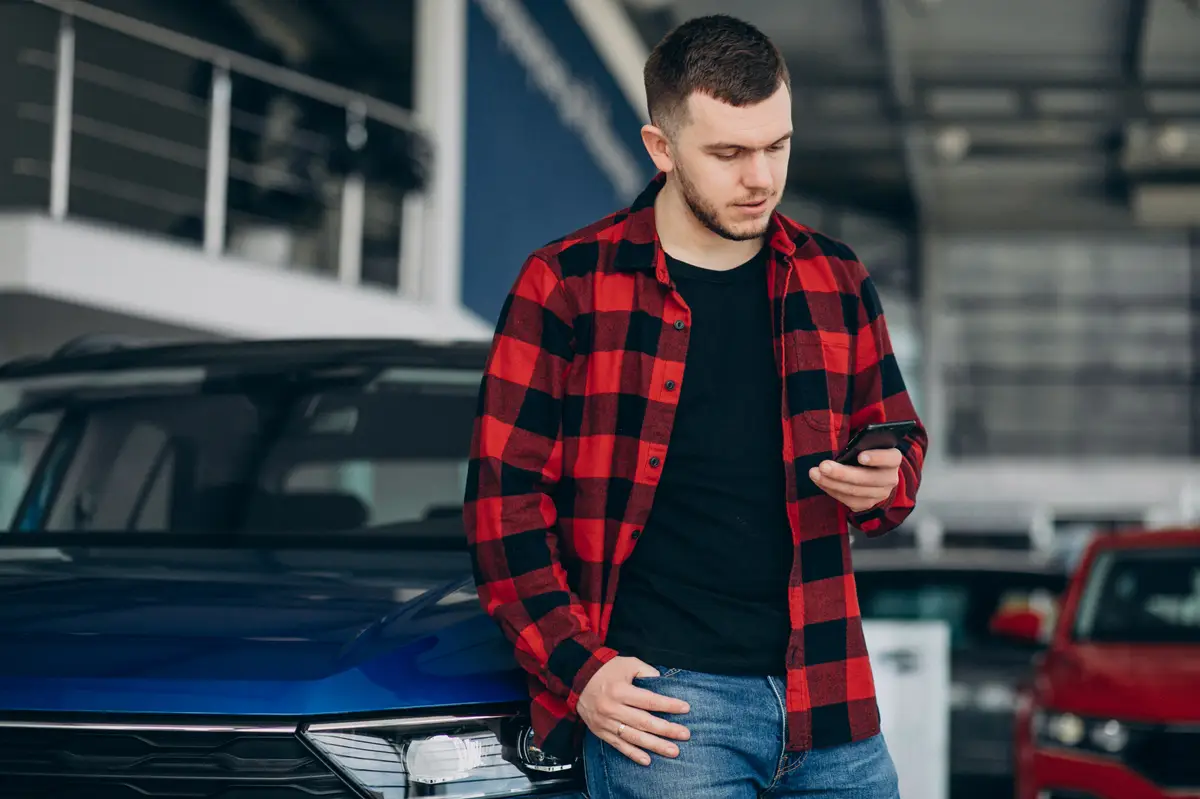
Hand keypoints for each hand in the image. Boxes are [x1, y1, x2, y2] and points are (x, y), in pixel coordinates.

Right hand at [576, 656, 690, 765]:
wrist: (576, 678)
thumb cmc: (606, 669)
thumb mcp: (627, 663)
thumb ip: (646, 672)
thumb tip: (664, 683)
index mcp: (620, 690)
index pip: (648, 700)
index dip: (668, 705)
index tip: (685, 708)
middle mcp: (612, 708)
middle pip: (644, 722)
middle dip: (666, 729)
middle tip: (685, 735)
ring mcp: (606, 722)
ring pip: (634, 737)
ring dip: (655, 745)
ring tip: (673, 751)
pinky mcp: (600, 732)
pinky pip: (619, 746)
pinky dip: (633, 754)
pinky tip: (648, 760)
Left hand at [809, 448, 900, 512]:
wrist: (874, 473)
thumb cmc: (867, 452)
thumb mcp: (868, 444)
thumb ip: (860, 444)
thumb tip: (843, 449)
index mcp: (893, 459)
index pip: (890, 458)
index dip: (876, 458)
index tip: (860, 456)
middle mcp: (890, 478)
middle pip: (867, 478)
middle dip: (842, 473)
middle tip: (823, 466)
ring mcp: (880, 494)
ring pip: (854, 491)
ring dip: (831, 482)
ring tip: (815, 474)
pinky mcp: (867, 504)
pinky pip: (847, 500)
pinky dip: (831, 490)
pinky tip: (820, 481)